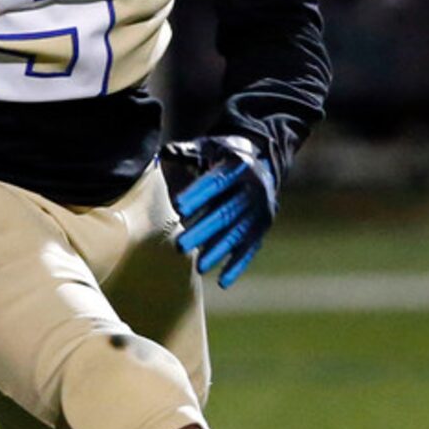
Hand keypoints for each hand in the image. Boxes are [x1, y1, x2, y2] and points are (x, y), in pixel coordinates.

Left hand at [164, 135, 277, 288]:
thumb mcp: (209, 147)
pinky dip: (237, 265)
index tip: (178, 206)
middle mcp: (254, 189)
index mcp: (239, 166)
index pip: (216, 182)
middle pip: (226, 213)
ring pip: (238, 234)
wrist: (261, 160)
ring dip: (219, 251)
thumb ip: (187, 152)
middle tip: (180, 246)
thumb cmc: (224, 155)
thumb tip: (166, 154)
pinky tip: (223, 281)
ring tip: (199, 267)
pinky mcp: (263, 227)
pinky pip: (250, 248)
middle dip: (204, 231)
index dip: (198, 194)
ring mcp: (261, 210)